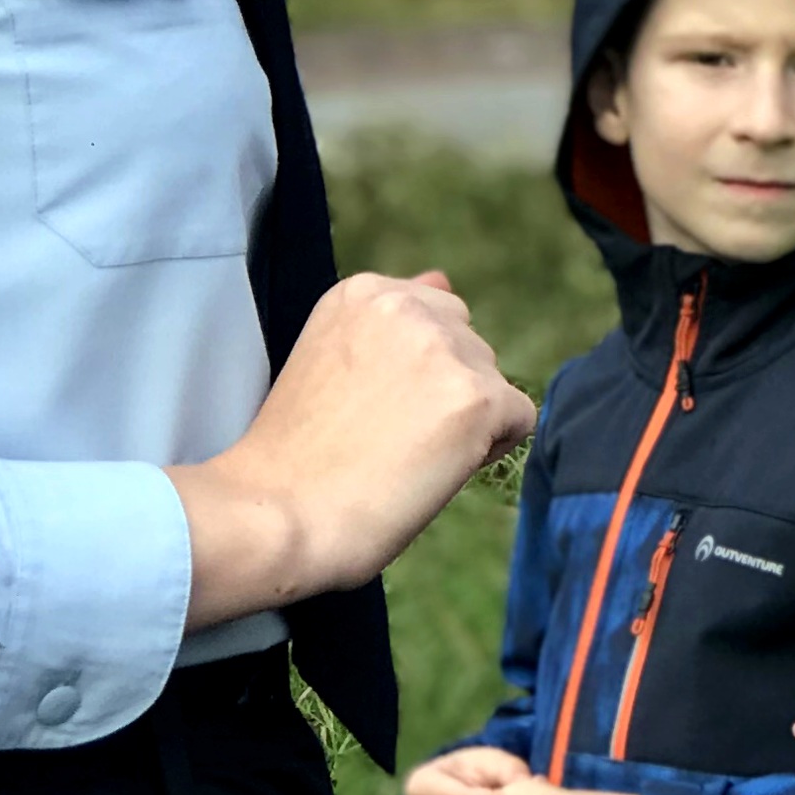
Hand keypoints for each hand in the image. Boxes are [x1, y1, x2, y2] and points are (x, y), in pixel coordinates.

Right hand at [174, 271, 534, 627]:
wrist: (276, 515)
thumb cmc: (295, 455)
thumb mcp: (333, 358)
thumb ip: (393, 320)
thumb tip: (442, 279)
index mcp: (364, 292)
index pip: (435, 318)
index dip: (413, 374)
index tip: (369, 409)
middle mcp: (406, 305)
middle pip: (469, 347)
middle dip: (444, 392)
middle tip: (385, 438)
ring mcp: (445, 349)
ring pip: (493, 384)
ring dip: (464, 423)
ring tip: (401, 456)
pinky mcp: (477, 398)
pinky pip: (518, 420)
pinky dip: (488, 452)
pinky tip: (433, 470)